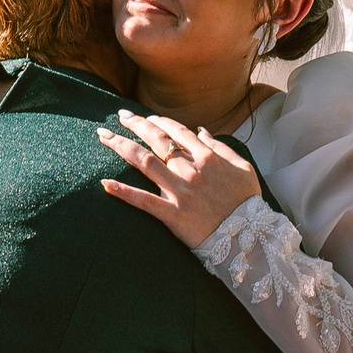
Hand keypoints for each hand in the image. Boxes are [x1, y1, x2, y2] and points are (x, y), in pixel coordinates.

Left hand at [96, 110, 260, 246]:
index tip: (147, 118)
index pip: (178, 131)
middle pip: (156, 140)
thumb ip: (221, 147)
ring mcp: (179, 191)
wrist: (249, 237)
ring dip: (121, 146)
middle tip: (120, 116)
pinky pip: (143, 201)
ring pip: (144, 162)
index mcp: (208, 157)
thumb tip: (201, 131)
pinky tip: (104, 183)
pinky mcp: (172, 213)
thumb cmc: (247, 202)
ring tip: (103, 136)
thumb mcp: (243, 167)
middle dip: (136, 124)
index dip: (160, 121)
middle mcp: (190, 169)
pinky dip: (122, 191)